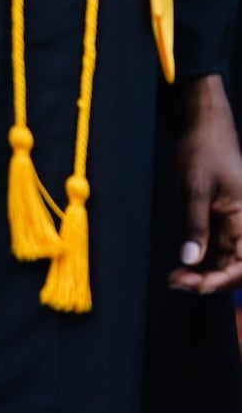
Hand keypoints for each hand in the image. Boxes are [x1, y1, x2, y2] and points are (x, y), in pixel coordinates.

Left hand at [168, 75, 241, 294]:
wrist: (203, 127)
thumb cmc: (203, 152)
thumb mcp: (195, 189)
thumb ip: (195, 225)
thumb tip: (190, 260)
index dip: (223, 279)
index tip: (195, 284)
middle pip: (235, 266)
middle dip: (210, 280)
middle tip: (177, 283)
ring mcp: (232, 223)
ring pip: (225, 260)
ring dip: (204, 273)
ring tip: (176, 278)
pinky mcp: (219, 219)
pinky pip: (216, 248)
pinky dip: (201, 259)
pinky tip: (182, 266)